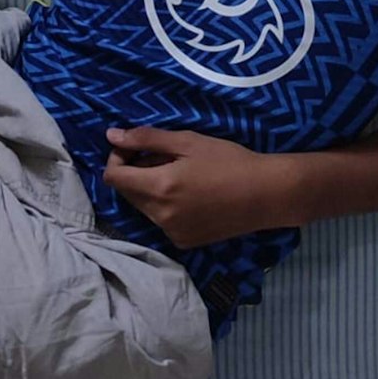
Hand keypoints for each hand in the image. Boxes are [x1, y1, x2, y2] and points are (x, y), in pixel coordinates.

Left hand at [103, 126, 287, 249]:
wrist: (266, 195)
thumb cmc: (229, 161)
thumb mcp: (188, 142)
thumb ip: (146, 139)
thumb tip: (111, 135)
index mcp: (158, 188)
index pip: (113, 177)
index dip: (117, 158)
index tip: (136, 147)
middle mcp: (159, 216)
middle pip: (127, 193)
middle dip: (135, 172)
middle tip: (163, 156)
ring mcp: (171, 233)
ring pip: (144, 208)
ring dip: (150, 189)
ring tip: (180, 174)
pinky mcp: (184, 242)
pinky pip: (161, 221)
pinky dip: (166, 206)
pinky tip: (192, 195)